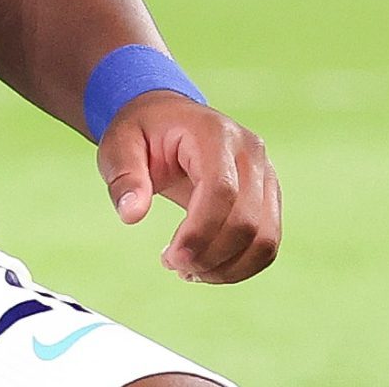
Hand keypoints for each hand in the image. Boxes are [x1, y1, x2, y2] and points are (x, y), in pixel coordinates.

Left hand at [96, 91, 280, 284]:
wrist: (168, 119)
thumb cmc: (143, 132)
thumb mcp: (119, 145)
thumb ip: (124, 177)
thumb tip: (132, 214)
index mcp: (213, 132)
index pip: (221, 190)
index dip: (200, 232)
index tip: (170, 259)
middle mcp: (249, 150)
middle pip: (246, 219)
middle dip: (209, 255)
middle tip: (172, 264)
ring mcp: (265, 173)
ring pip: (264, 238)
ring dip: (227, 268)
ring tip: (188, 270)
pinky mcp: (269, 196)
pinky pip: (268, 243)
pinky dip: (240, 266)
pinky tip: (207, 267)